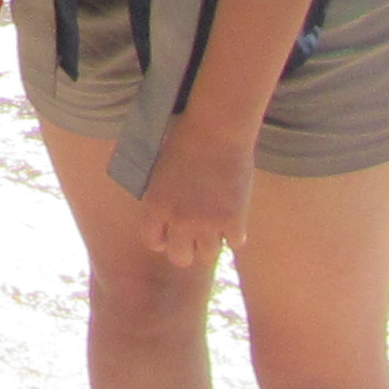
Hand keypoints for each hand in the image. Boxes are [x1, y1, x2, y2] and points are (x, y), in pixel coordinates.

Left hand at [134, 124, 256, 269]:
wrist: (216, 130)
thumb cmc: (184, 138)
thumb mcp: (159, 168)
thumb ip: (159, 195)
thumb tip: (163, 213)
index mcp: (155, 207)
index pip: (153, 242)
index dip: (163, 240)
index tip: (171, 234)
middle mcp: (179, 221)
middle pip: (180, 258)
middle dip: (187, 249)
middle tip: (195, 237)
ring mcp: (207, 224)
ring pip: (209, 255)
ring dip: (212, 243)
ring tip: (216, 228)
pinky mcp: (234, 220)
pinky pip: (236, 243)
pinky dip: (236, 234)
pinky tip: (234, 220)